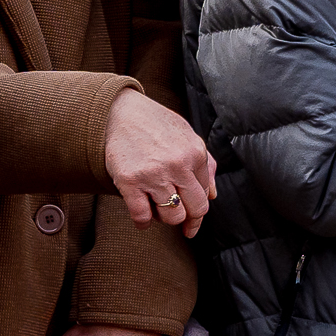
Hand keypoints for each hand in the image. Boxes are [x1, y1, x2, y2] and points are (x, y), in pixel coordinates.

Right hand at [102, 88, 213, 235]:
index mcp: (196, 154)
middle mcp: (178, 165)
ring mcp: (153, 174)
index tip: (191, 217)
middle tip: (179, 220)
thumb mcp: (189, 137)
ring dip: (165, 219)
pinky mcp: (129, 181)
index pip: (205, 195)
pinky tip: (143, 219)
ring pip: (171, 217)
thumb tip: (213, 195)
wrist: (123, 112)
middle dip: (188, 220)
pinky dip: (143, 223)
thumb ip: (206, 165)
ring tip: (158, 209)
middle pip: (194, 210)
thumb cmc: (157, 125)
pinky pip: (142, 216)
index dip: (198, 209)